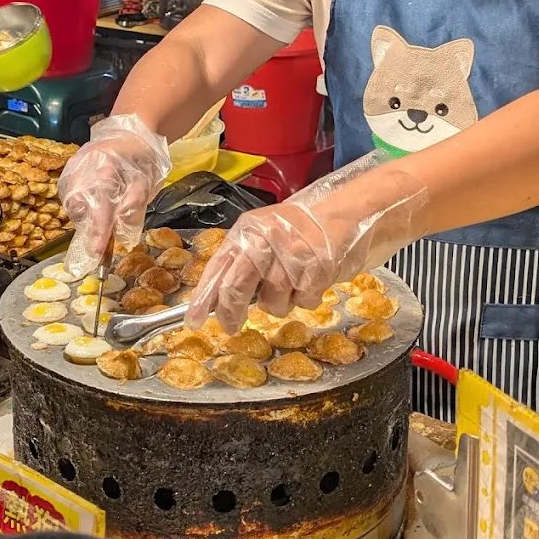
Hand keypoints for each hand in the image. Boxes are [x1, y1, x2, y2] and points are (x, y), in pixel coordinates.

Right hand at [58, 115, 171, 275]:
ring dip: (85, 216)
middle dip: (90, 226)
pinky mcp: (70, 167)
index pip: (100, 205)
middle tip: (102, 239)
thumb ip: (134, 205)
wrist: (132, 130)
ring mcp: (74, 165)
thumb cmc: (143, 156)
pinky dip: (80, 206)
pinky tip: (93, 205)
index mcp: (107, 166)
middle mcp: (85, 165)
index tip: (97, 251)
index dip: (98, 230)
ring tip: (101, 219)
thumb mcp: (148, 181)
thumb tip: (121, 232)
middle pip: (79, 206)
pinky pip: (69, 194)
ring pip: (72, 202)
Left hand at [186, 157, 427, 333]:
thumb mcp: (263, 235)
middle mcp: (265, 241)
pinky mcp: (317, 268)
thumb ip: (240, 261)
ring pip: (272, 302)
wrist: (345, 212)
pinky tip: (311, 280)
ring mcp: (291, 255)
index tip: (194, 319)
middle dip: (231, 312)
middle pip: (237, 288)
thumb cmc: (299, 228)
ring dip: (280, 303)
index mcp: (247, 231)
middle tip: (231, 326)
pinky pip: (303, 301)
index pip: (218, 267)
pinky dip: (307, 298)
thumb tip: (216, 298)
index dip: (204, 297)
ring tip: (291, 284)